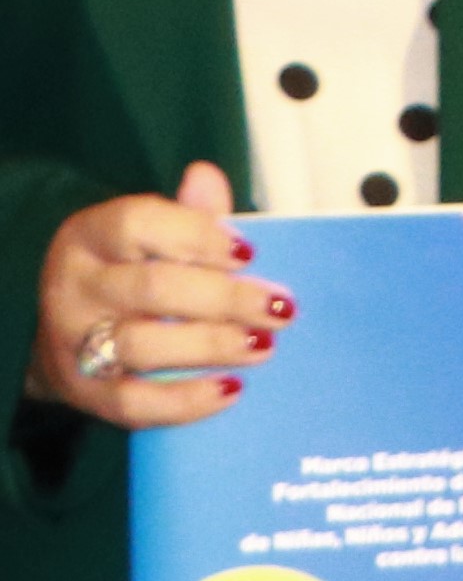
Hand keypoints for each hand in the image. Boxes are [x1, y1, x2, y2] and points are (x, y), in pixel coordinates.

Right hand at [26, 163, 266, 428]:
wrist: (64, 335)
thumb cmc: (128, 272)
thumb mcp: (148, 233)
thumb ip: (187, 213)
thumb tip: (206, 177)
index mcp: (90, 235)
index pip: (138, 224)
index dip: (198, 234)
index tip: (250, 252)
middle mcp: (74, 287)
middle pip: (152, 289)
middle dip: (225, 298)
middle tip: (279, 308)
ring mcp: (73, 343)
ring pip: (142, 346)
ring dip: (211, 346)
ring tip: (262, 345)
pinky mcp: (84, 393)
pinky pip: (134, 403)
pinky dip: (186, 401)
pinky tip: (231, 389)